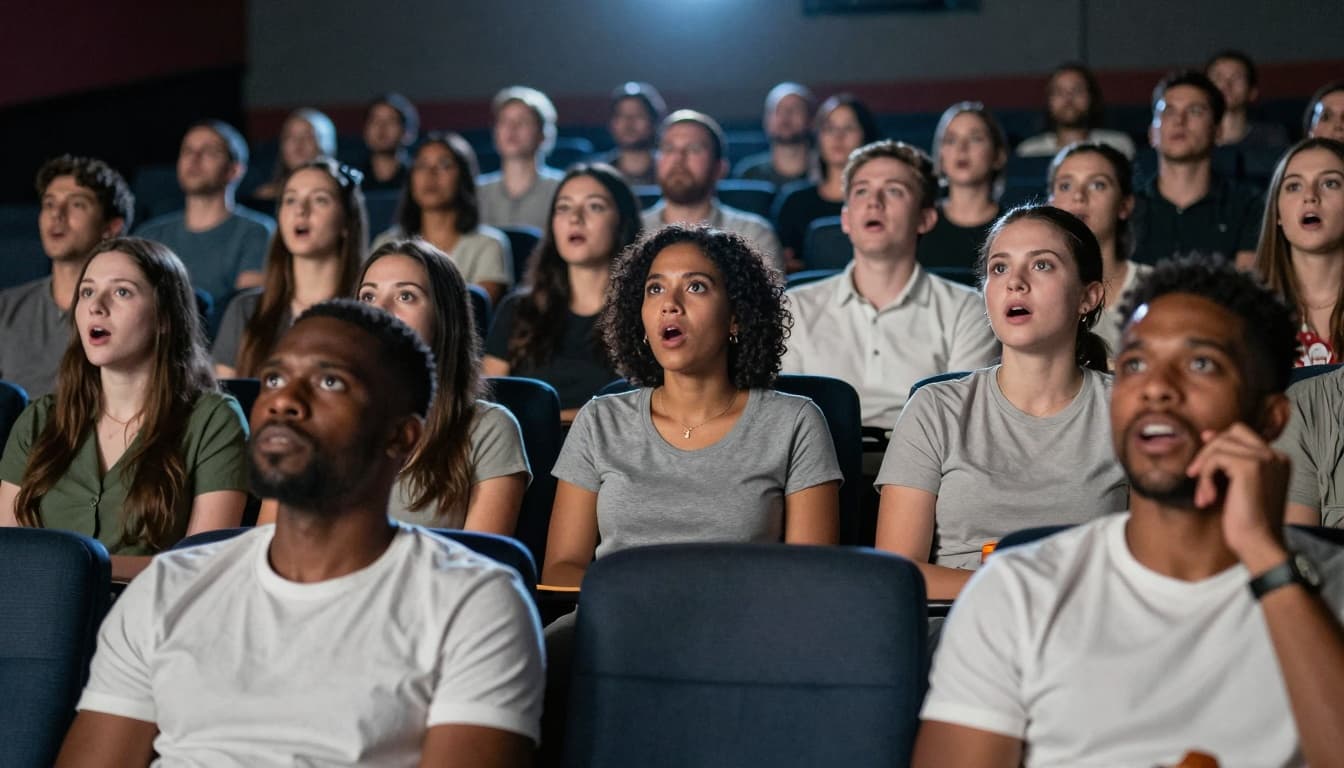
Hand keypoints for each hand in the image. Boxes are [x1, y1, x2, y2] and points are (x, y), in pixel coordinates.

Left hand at [1185, 423, 1289, 571]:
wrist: (1258, 544)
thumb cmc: (1246, 522)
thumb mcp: (1237, 486)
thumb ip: (1229, 462)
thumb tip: (1208, 434)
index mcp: (1278, 460)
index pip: (1244, 434)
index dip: (1219, 440)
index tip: (1201, 460)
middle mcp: (1276, 456)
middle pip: (1234, 431)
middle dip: (1209, 450)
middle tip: (1194, 474)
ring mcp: (1266, 460)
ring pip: (1221, 444)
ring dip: (1204, 469)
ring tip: (1204, 495)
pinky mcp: (1251, 467)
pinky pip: (1216, 458)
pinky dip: (1205, 477)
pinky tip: (1207, 498)